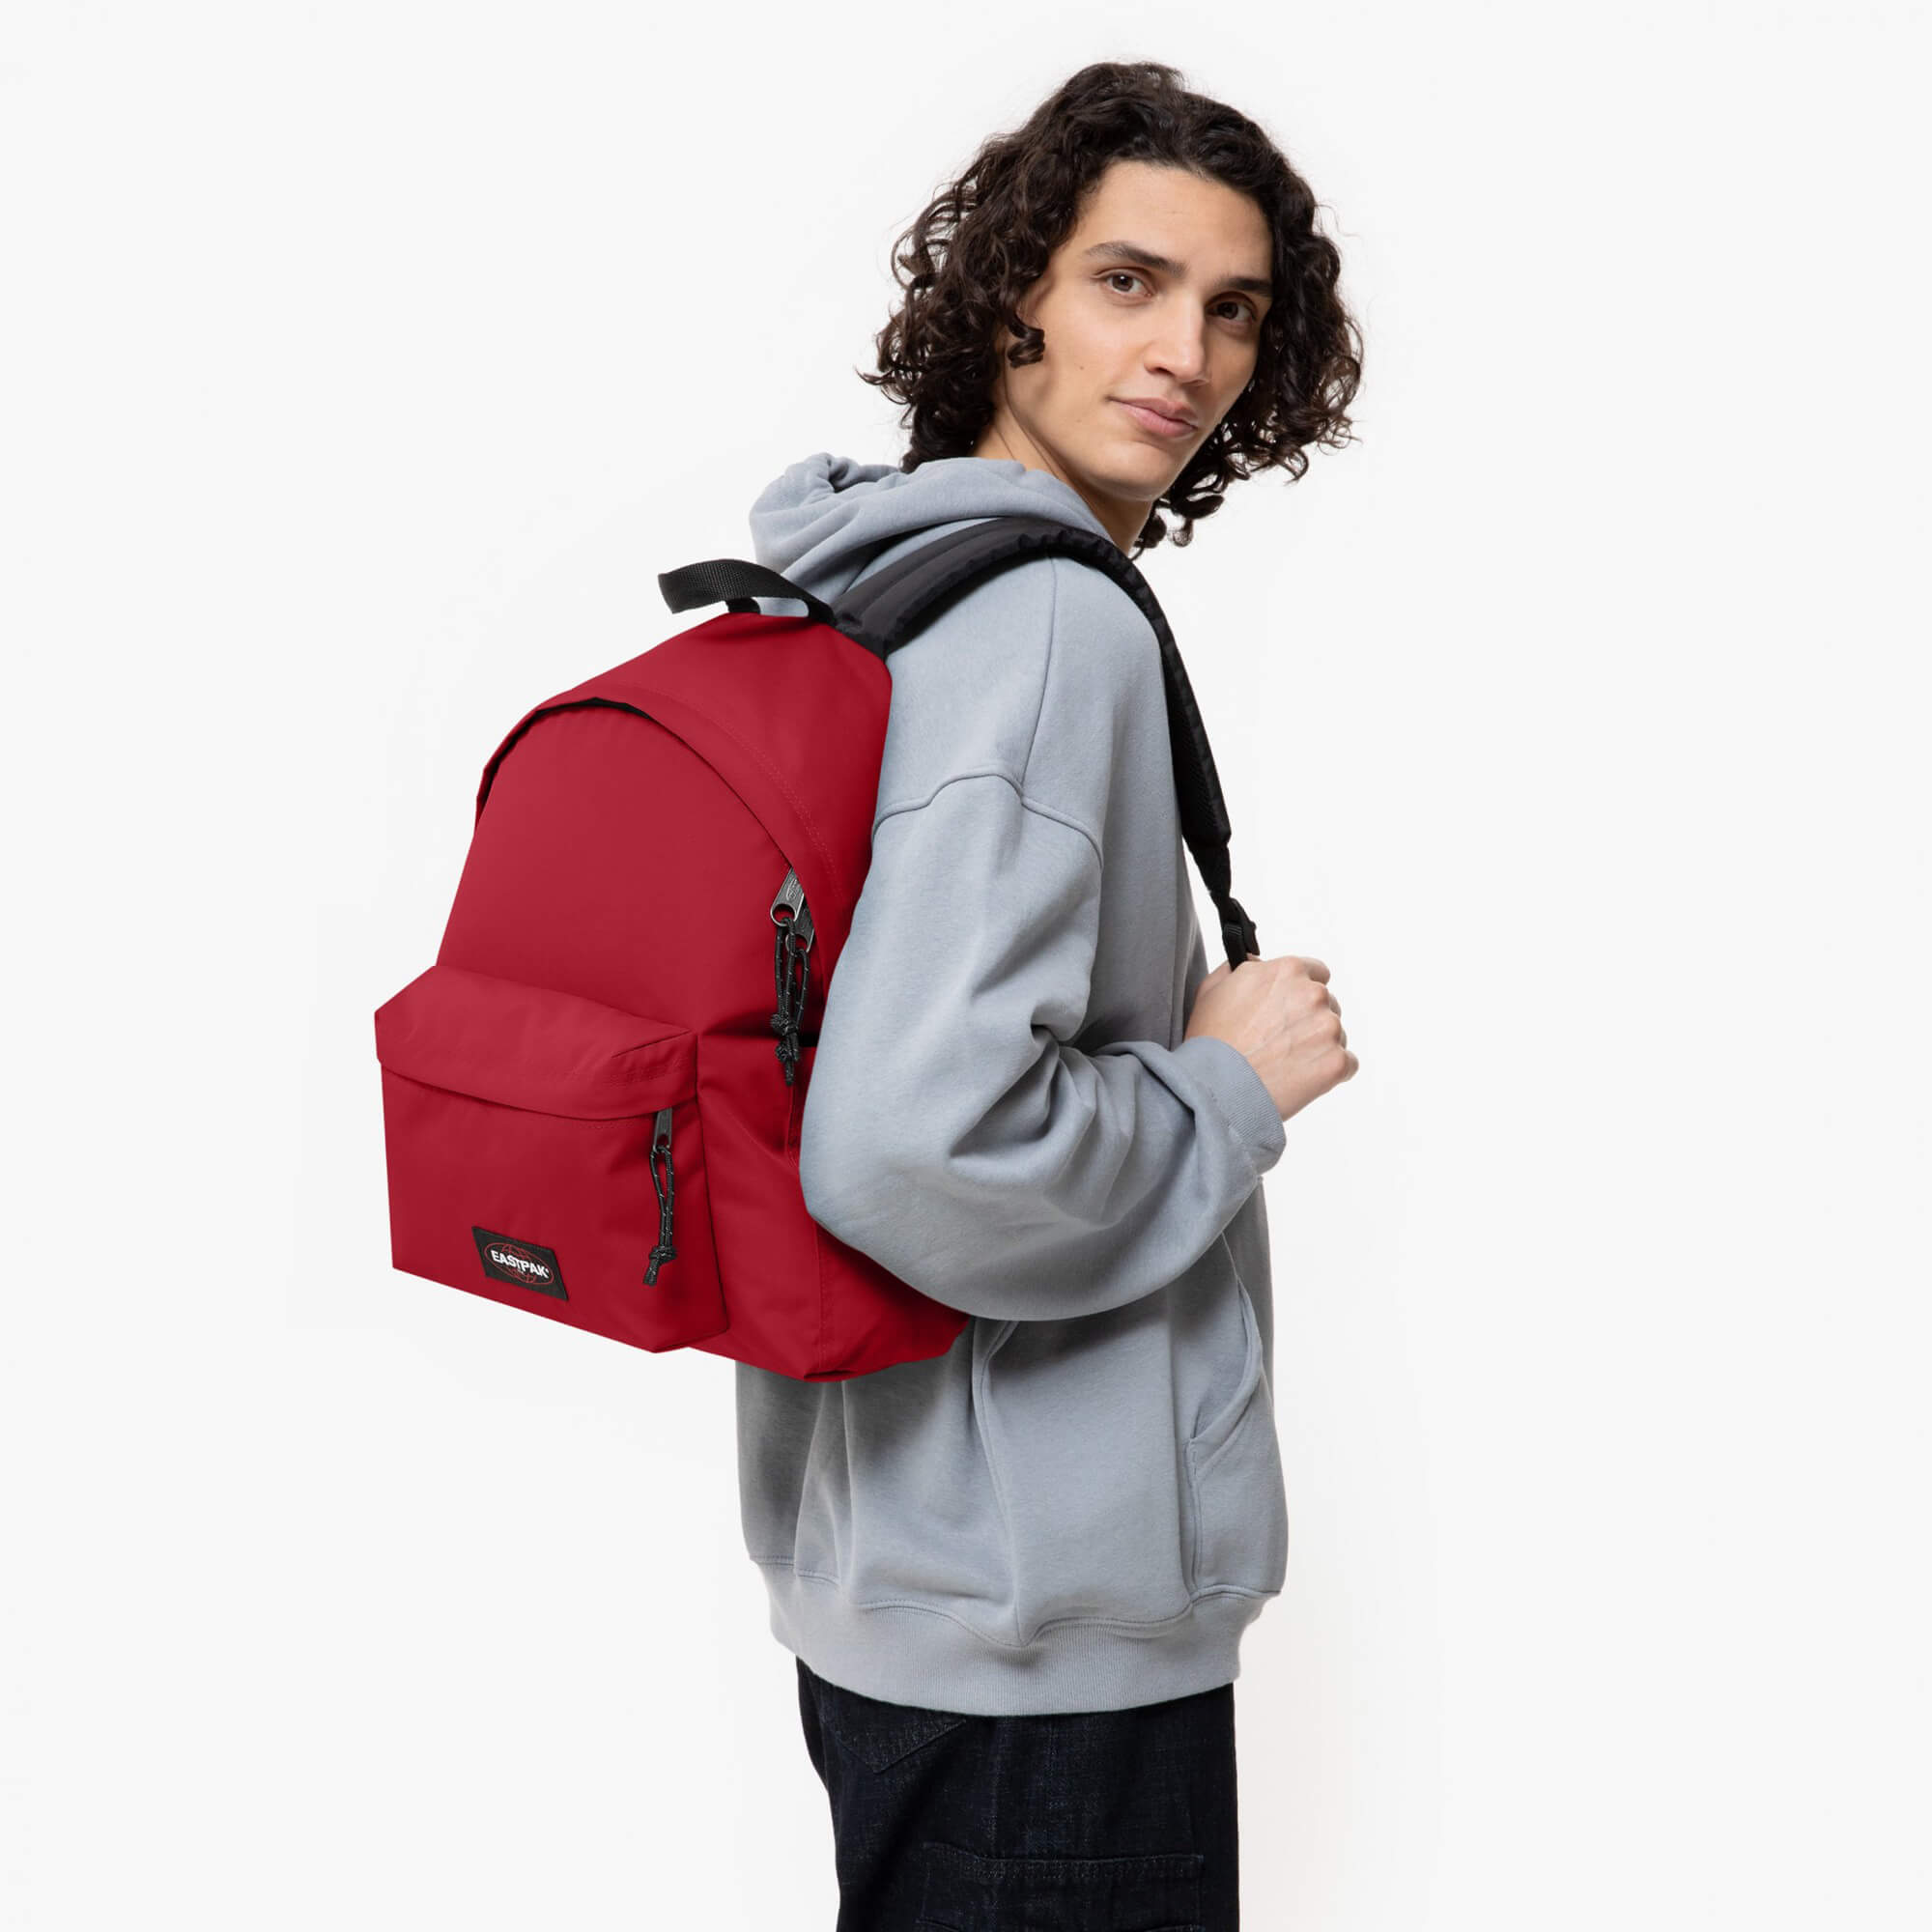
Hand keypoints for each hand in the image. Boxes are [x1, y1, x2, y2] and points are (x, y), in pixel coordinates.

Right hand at [1184, 952, 1356, 1124]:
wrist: (1215, 1090)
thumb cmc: (1210, 1042)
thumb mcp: (1213, 988)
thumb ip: (1244, 968)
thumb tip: (1259, 964)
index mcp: (1287, 971)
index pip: (1316, 973)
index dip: (1300, 993)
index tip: (1289, 1010)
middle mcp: (1313, 994)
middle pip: (1328, 1004)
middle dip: (1309, 1021)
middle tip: (1281, 1043)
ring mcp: (1328, 1028)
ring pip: (1336, 1035)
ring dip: (1318, 1047)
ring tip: (1285, 1065)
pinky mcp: (1337, 1061)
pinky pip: (1346, 1064)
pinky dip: (1328, 1073)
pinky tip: (1300, 1080)